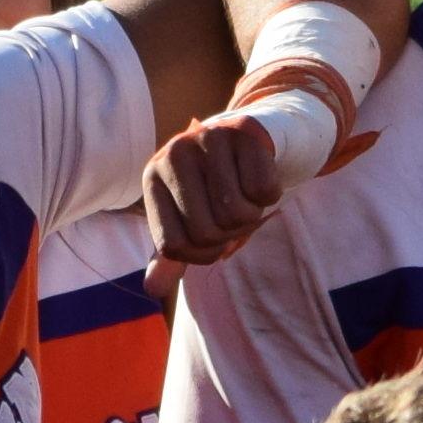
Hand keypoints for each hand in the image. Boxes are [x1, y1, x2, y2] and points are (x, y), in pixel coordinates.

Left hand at [141, 101, 305, 269]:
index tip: (213, 241)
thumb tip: (154, 290)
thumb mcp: (190, 217)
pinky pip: (264, 192)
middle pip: (207, 232)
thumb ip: (174, 252)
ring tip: (246, 196)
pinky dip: (270, 196)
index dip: (201, 255)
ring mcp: (208, 139)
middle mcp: (173, 154)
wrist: (247, 140)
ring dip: (252, 216)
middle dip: (230, 235)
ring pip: (237, 213)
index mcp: (152, 178)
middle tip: (234, 216)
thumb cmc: (216, 187)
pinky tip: (259, 178)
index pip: (173, 246)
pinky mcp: (244, 132)